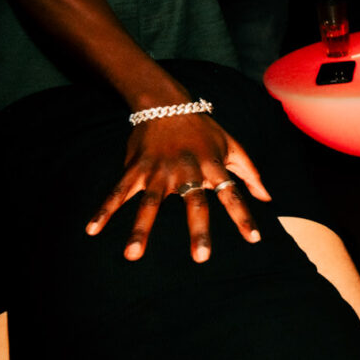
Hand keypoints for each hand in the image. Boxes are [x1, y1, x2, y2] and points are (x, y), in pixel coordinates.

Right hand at [84, 112, 270, 261]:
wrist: (166, 102)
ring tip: (133, 254)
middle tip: (201, 257)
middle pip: (194, 202)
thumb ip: (249, 173)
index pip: (232, 194)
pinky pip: (118, 191)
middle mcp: (186, 170)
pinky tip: (92, 230)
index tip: (253, 238)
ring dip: (141, 228)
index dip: (243, 215)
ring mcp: (158, 170)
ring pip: (150, 202)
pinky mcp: (135, 168)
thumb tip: (267, 198)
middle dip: (198, 230)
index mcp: (212, 166)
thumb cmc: (203, 129)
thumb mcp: (231, 145)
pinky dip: (104, 210)